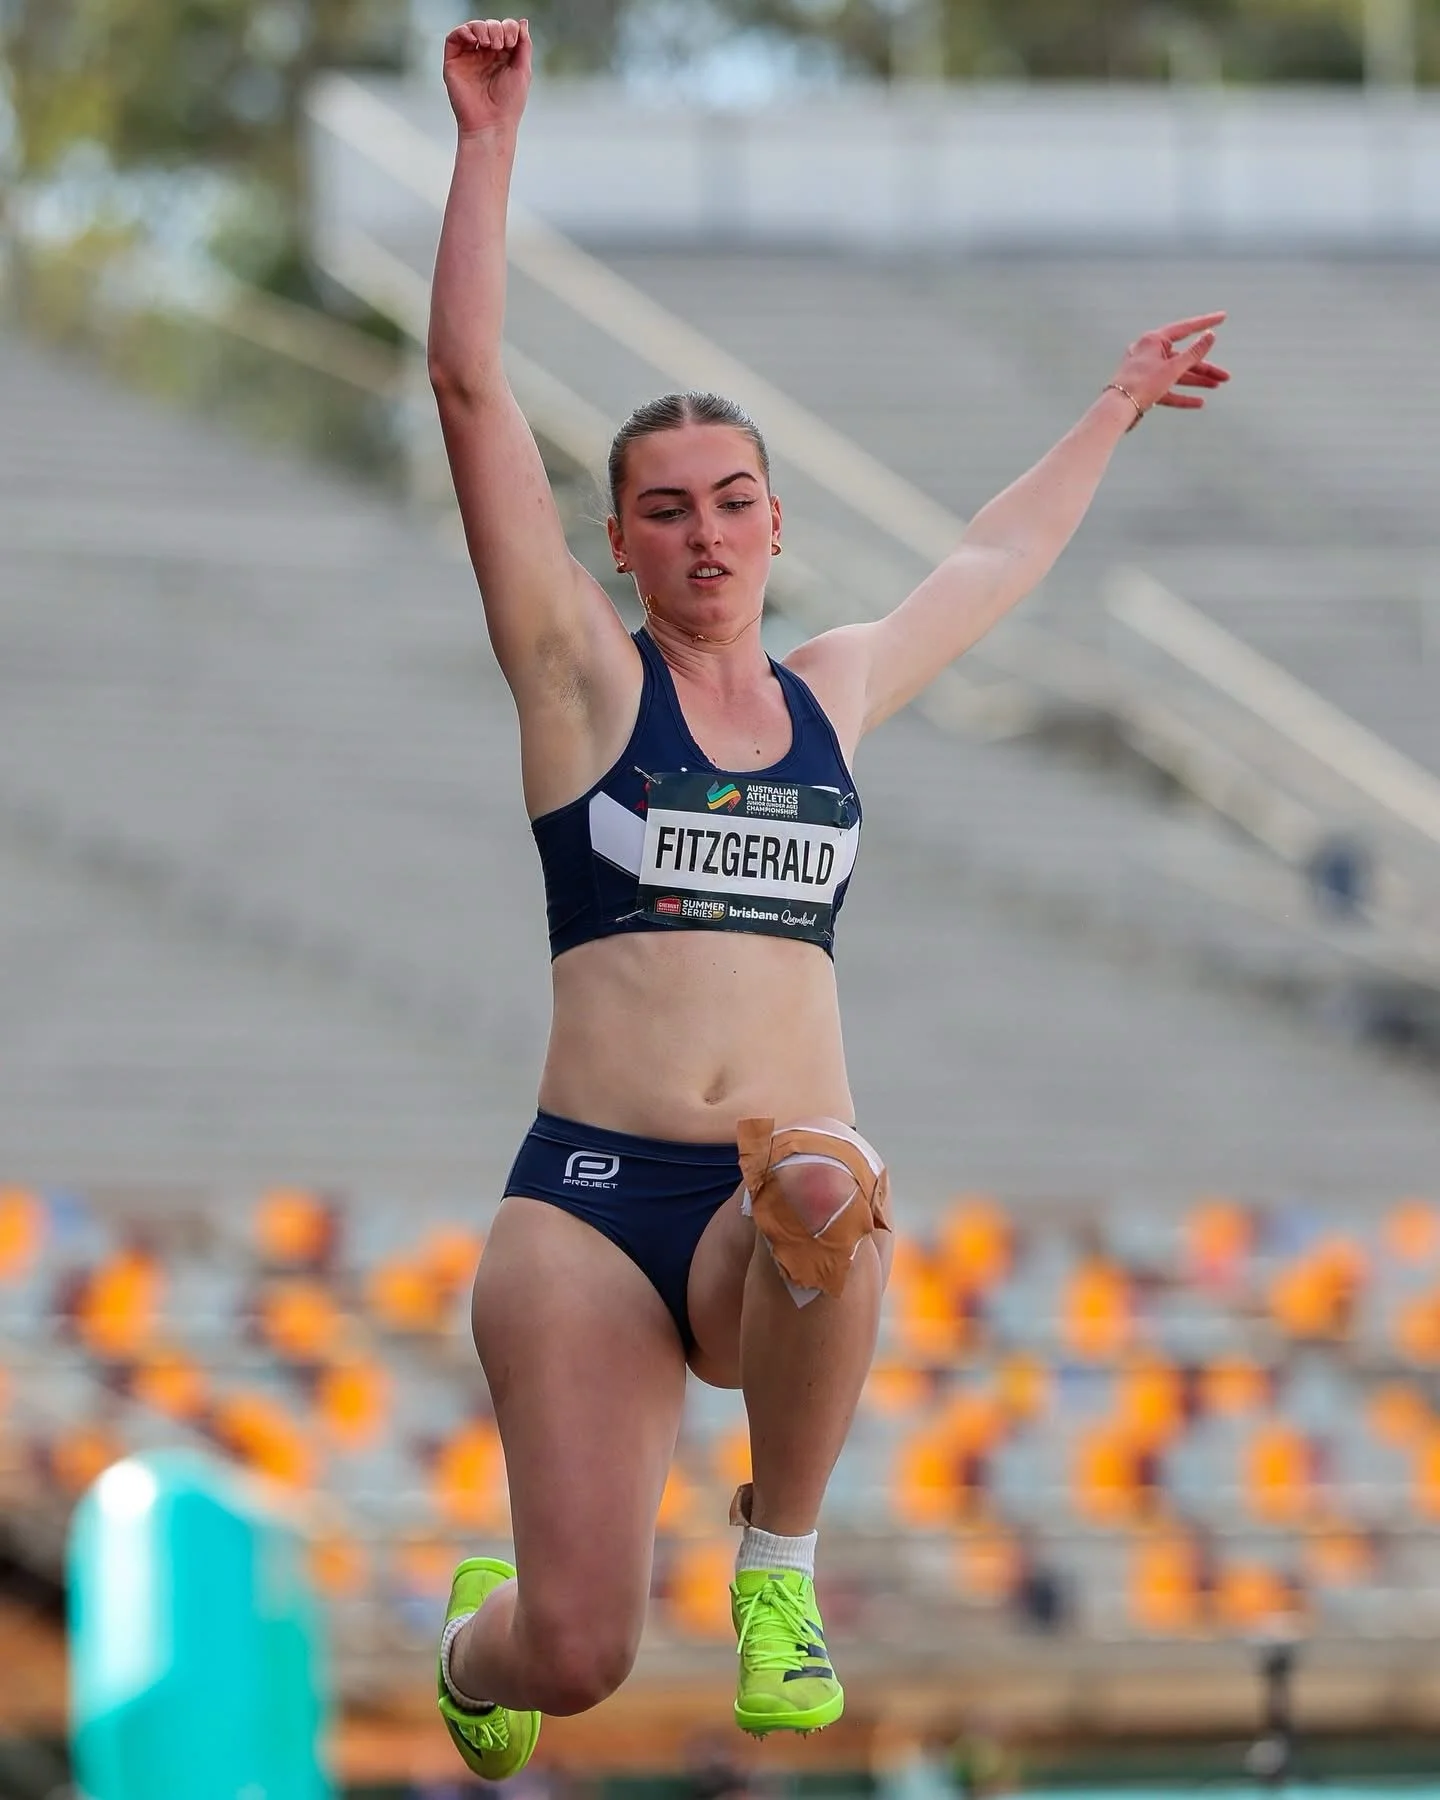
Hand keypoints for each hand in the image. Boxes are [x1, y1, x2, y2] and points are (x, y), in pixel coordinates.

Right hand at [443, 18, 532, 137]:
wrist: (491, 124)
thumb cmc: (509, 103)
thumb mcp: (523, 70)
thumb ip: (524, 45)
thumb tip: (523, 22)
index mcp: (502, 57)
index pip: (504, 29)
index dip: (508, 27)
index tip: (511, 42)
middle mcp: (484, 56)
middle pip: (488, 26)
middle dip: (496, 28)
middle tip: (500, 44)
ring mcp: (468, 58)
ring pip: (471, 28)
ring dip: (481, 28)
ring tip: (488, 43)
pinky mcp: (454, 63)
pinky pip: (454, 38)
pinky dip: (463, 31)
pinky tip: (474, 40)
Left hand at [1110, 312, 1229, 424]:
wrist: (1118, 409)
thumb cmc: (1143, 384)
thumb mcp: (1173, 368)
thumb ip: (1194, 353)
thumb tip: (1210, 335)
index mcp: (1154, 341)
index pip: (1185, 328)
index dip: (1205, 323)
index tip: (1222, 317)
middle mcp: (1149, 352)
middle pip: (1183, 358)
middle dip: (1205, 368)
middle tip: (1226, 376)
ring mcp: (1146, 371)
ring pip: (1177, 374)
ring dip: (1197, 381)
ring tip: (1216, 386)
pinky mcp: (1144, 388)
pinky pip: (1167, 390)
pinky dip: (1182, 396)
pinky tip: (1199, 403)